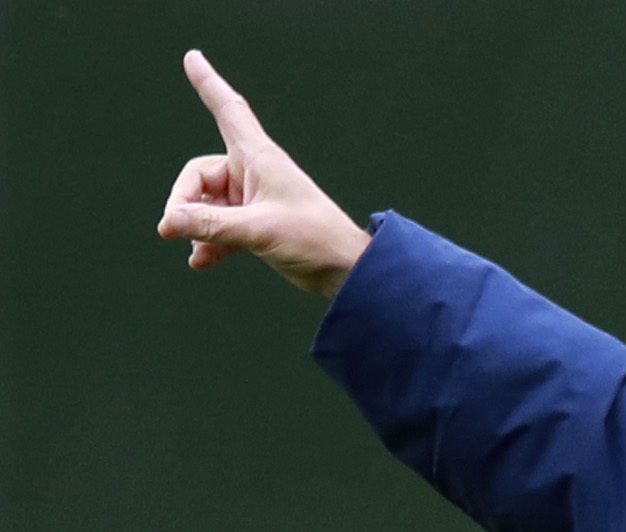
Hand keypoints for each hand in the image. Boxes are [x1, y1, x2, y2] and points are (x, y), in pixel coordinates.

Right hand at [156, 50, 369, 297]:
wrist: (349, 272)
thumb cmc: (316, 240)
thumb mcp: (259, 230)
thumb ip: (211, 225)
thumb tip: (170, 221)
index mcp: (260, 158)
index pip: (228, 110)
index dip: (209, 84)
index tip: (193, 58)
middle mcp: (255, 173)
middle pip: (200, 175)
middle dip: (185, 202)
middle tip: (174, 229)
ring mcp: (254, 198)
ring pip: (208, 203)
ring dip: (197, 226)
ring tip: (193, 249)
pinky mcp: (257, 224)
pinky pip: (221, 225)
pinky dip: (210, 241)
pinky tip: (201, 261)